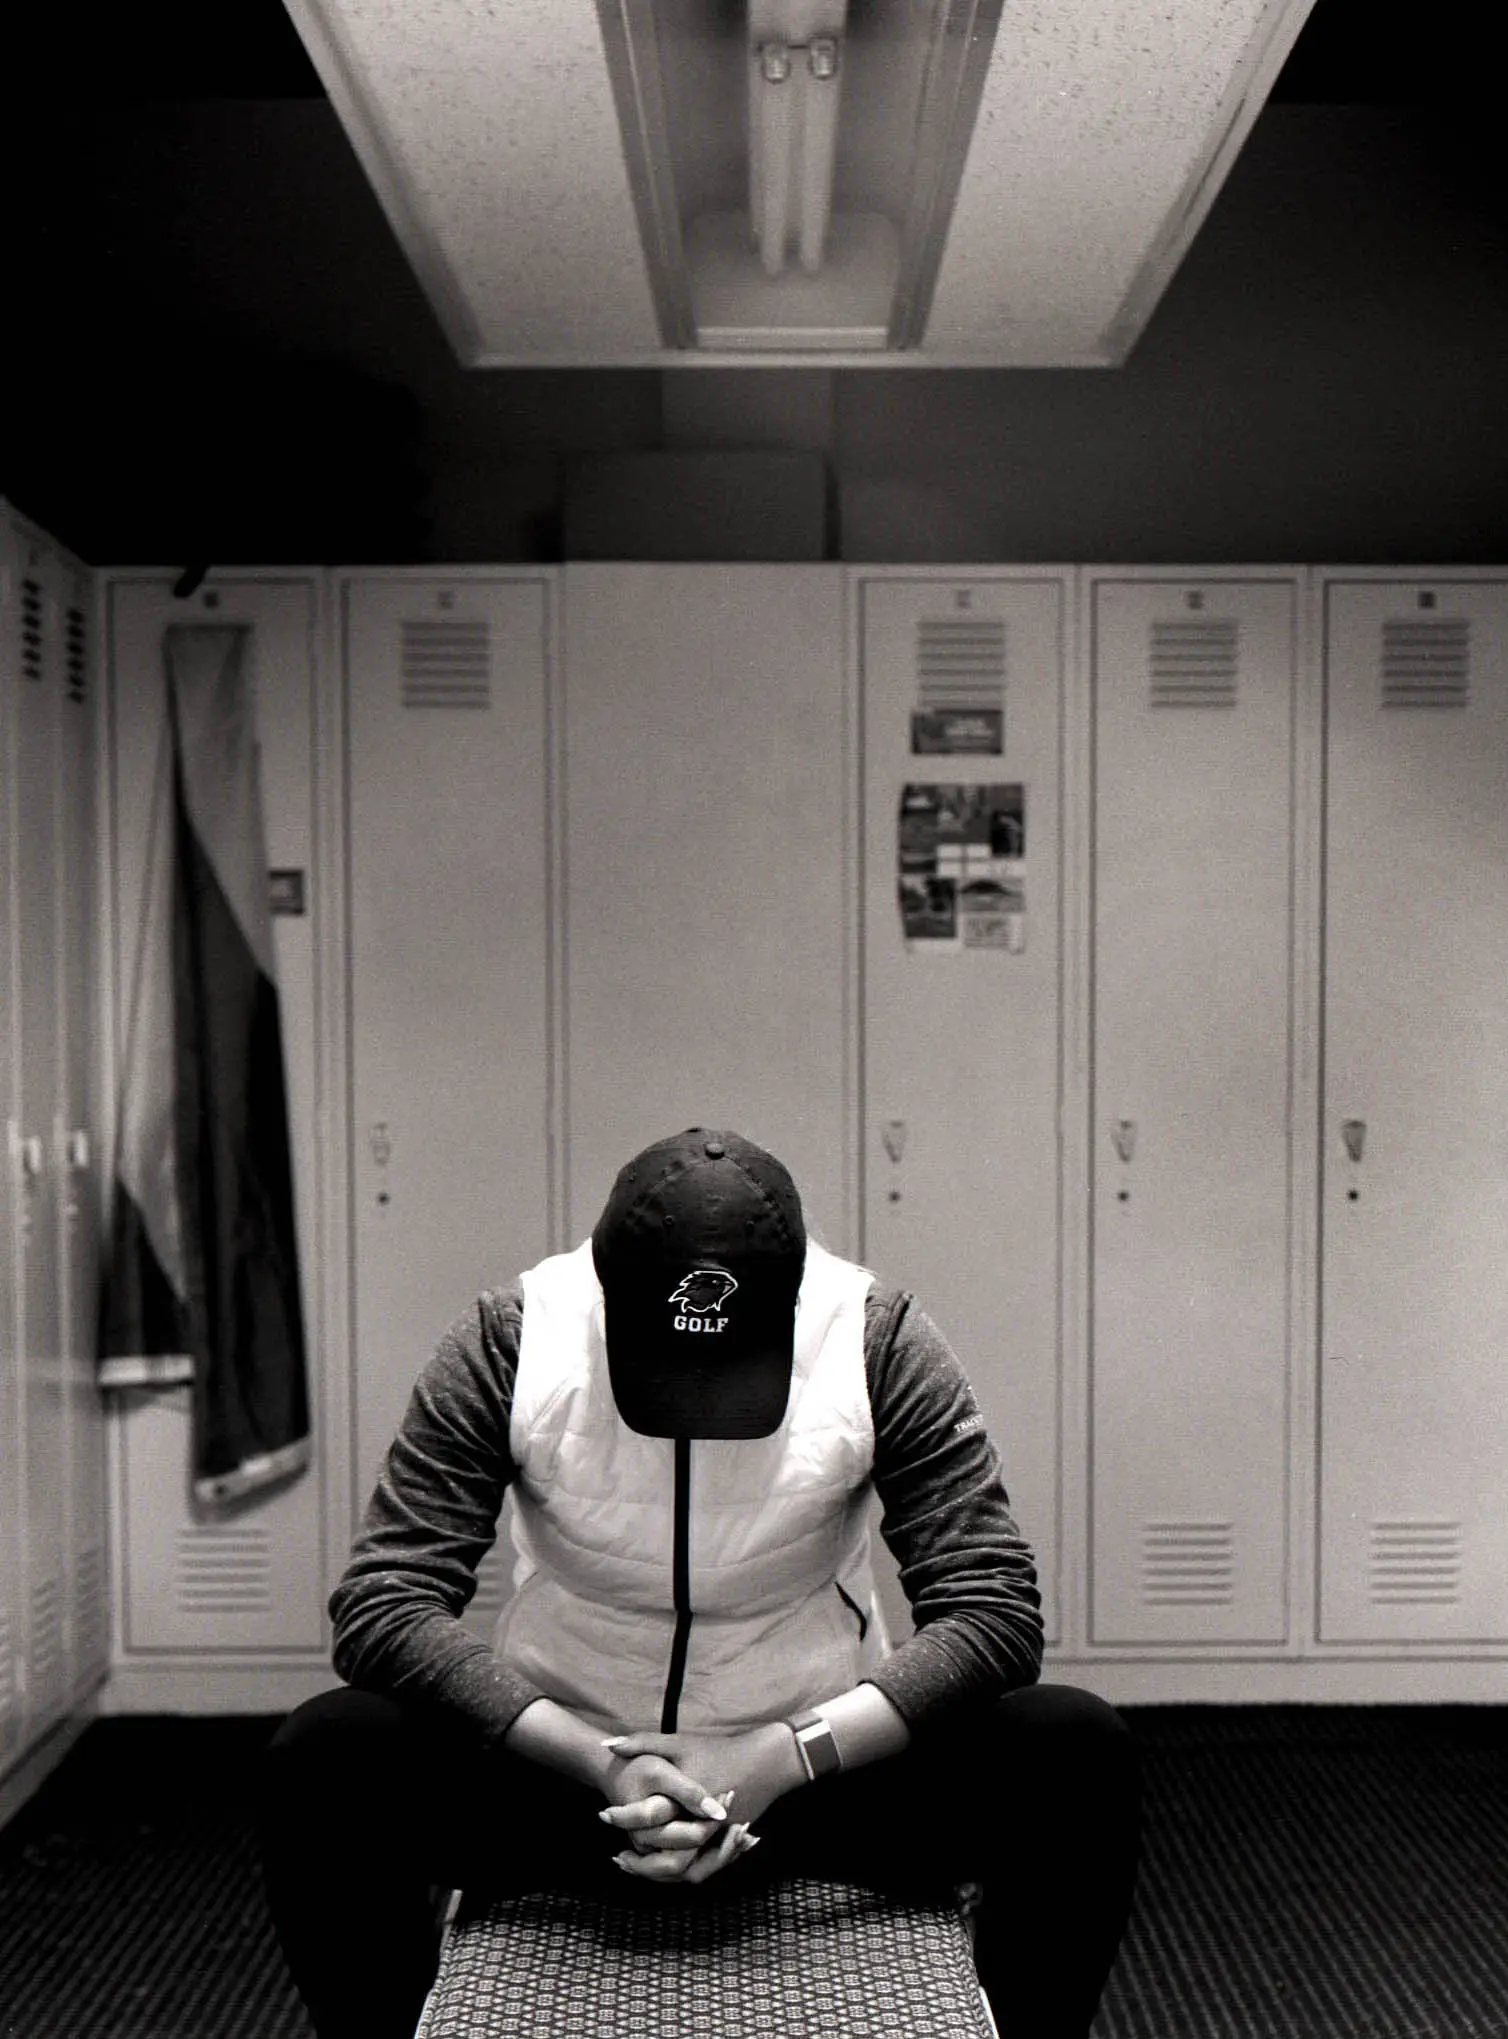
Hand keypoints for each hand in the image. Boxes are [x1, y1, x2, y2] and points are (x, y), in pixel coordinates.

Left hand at [600, 1725, 802, 1882]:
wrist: (764, 1762)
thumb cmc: (718, 1751)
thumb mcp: (680, 1743)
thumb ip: (643, 1741)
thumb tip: (607, 1744)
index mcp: (685, 1800)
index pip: (646, 1818)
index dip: (621, 1817)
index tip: (603, 1815)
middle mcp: (701, 1826)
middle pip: (664, 1859)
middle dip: (638, 1864)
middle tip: (617, 1859)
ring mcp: (715, 1840)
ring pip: (683, 1871)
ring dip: (656, 1874)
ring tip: (633, 1866)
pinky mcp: (723, 1846)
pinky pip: (698, 1868)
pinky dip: (677, 1871)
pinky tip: (659, 1864)